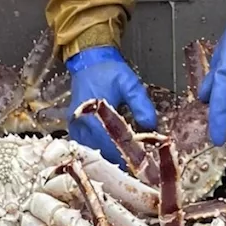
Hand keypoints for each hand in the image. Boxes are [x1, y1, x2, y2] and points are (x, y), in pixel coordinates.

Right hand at [65, 46, 156, 162]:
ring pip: (90, 153)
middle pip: (99, 153)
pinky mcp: (74, 126)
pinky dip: (95, 151)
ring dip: (105, 158)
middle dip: (116, 160)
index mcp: (95, 114)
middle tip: (133, 165)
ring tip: (122, 161)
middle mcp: (82, 123)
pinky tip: (107, 153)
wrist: (89, 60)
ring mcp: (75, 126)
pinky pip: (83, 146)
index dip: (124, 157)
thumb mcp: (130, 84)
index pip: (109, 146)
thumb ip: (141, 104)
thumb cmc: (109, 71)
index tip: (138, 163)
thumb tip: (152, 126)